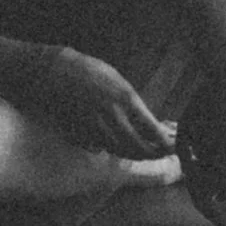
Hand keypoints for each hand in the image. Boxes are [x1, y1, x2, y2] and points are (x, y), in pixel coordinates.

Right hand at [37, 49, 176, 158]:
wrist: (55, 71)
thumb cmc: (89, 71)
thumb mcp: (118, 81)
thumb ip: (132, 103)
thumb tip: (148, 123)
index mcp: (125, 98)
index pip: (152, 129)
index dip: (164, 142)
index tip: (171, 146)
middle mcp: (112, 115)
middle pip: (137, 147)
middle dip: (151, 153)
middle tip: (158, 154)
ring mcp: (95, 127)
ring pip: (119, 151)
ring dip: (132, 153)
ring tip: (140, 152)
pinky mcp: (80, 134)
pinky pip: (100, 147)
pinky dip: (111, 149)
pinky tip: (116, 144)